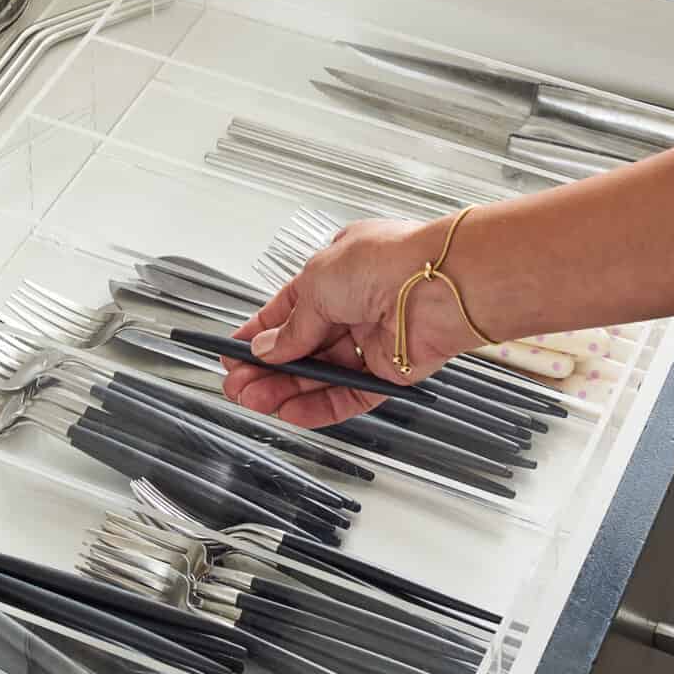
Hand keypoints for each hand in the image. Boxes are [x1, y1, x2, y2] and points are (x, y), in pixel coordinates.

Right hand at [222, 218, 475, 425]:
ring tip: (254, 400)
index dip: (260, 334)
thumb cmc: (388, 262)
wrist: (439, 286)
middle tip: (238, 384)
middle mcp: (357, 306)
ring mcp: (373, 341)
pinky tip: (290, 411)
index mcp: (339, 273)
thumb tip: (268, 348)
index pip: (290, 310)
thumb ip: (291, 325)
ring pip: (321, 374)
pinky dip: (318, 406)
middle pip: (303, 347)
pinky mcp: (390, 372)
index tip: (234, 353)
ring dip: (286, 389)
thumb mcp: (317, 283)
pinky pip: (348, 396)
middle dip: (267, 368)